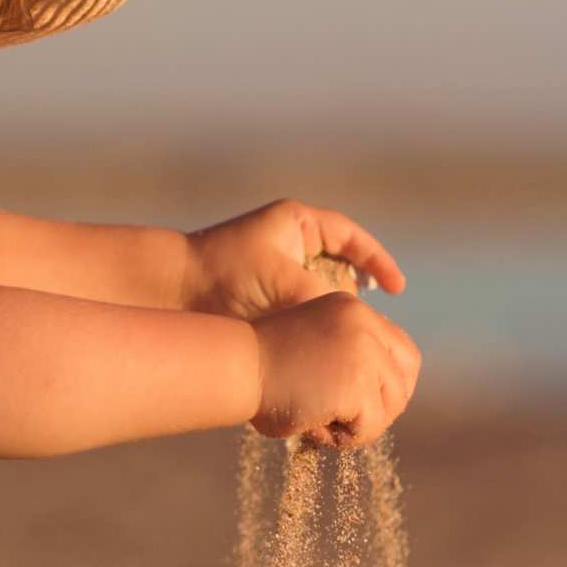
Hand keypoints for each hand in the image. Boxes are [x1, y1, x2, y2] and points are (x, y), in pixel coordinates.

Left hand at [185, 198, 406, 321]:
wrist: (170, 291)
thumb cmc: (224, 276)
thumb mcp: (283, 284)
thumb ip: (323, 299)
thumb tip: (355, 321)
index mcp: (295, 222)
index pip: (349, 236)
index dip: (376, 261)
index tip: (395, 288)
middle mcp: (288, 240)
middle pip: (339, 265)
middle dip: (354, 292)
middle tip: (366, 320)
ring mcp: (276, 266)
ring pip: (321, 290)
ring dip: (333, 312)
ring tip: (344, 335)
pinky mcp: (265, 294)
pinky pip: (302, 307)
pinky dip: (313, 323)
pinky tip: (319, 344)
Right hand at [249, 286, 420, 449]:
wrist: (234, 369)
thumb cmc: (259, 370)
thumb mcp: (312, 347)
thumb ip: (344, 359)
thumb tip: (377, 400)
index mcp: (352, 308)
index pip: (400, 350)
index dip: (390, 383)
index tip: (366, 403)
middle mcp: (364, 322)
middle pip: (404, 377)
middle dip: (383, 407)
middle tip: (347, 423)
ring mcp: (364, 351)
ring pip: (391, 404)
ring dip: (362, 425)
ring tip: (324, 426)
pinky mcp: (358, 382)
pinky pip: (372, 425)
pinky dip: (349, 438)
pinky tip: (317, 429)